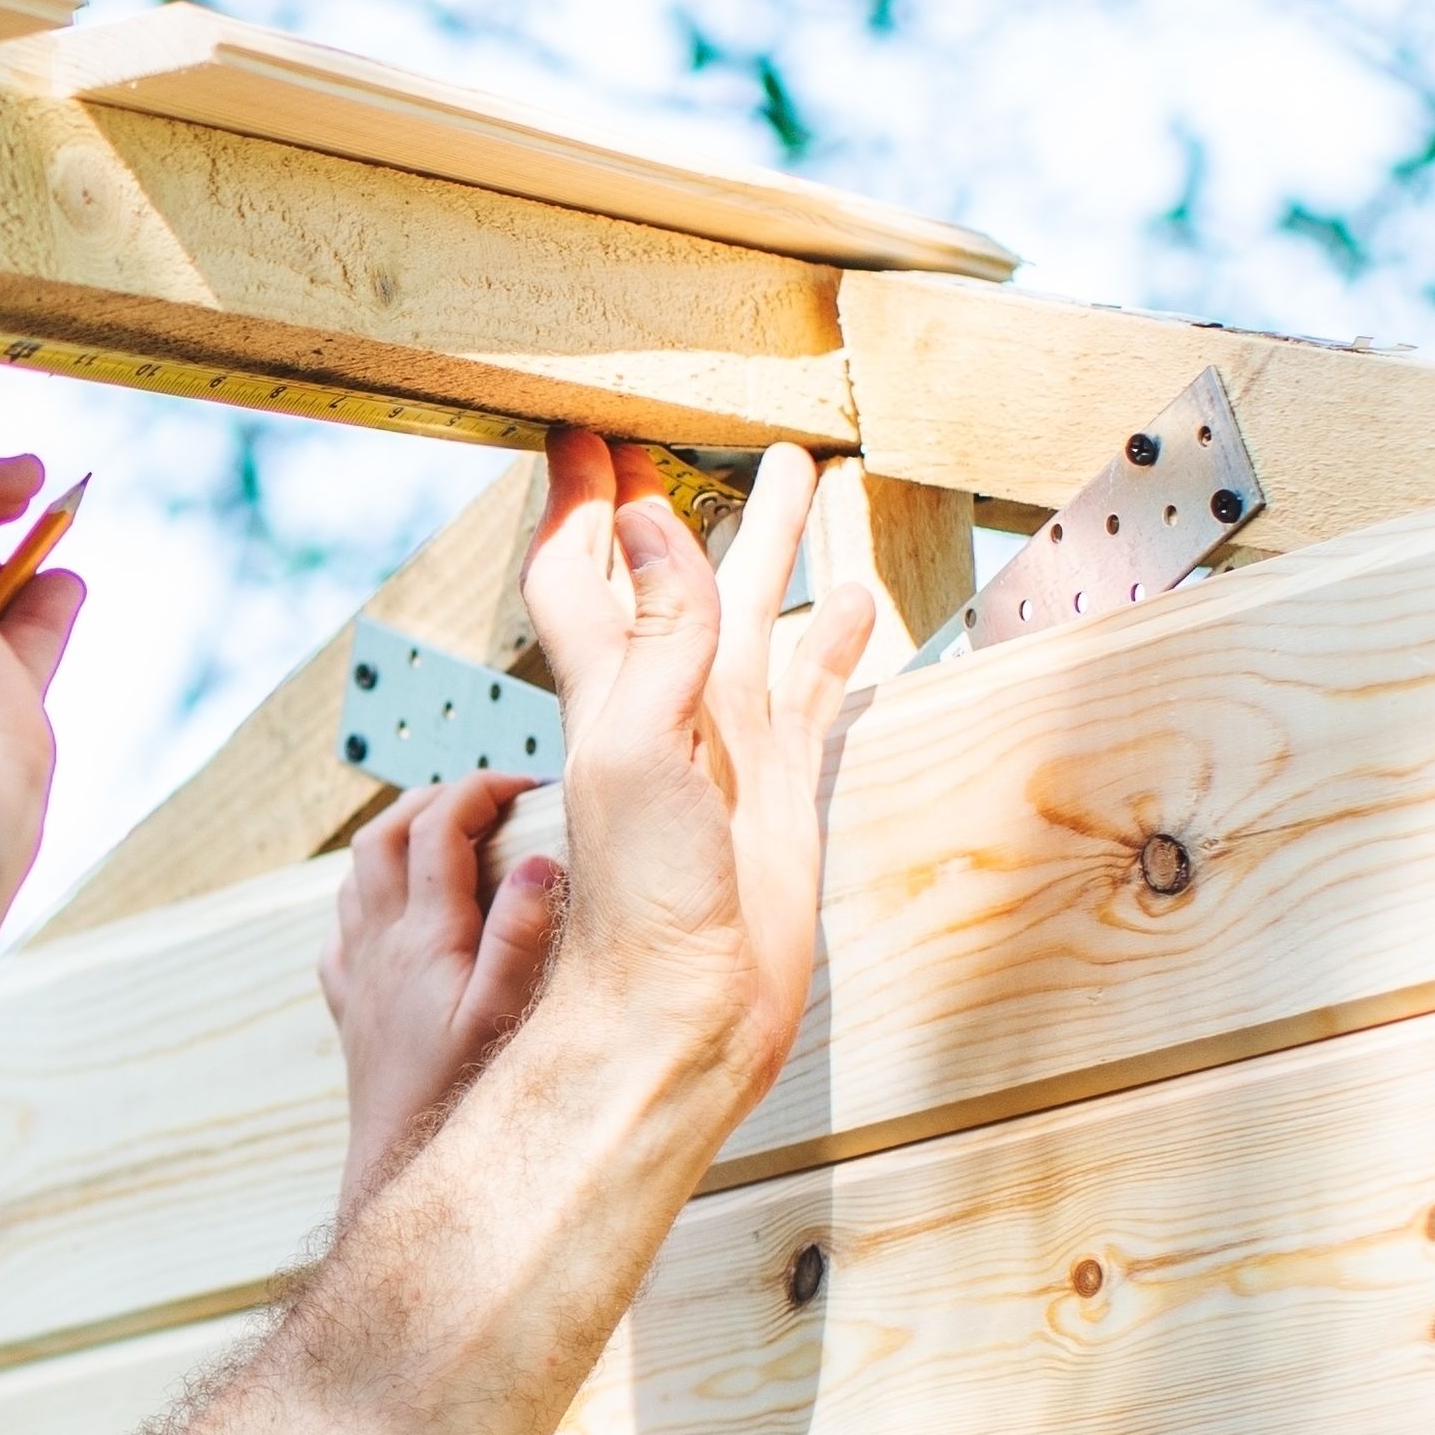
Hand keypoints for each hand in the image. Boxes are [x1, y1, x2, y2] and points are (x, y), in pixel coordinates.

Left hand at [320, 767, 558, 1210]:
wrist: (399, 1161)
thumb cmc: (461, 1095)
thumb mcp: (503, 1014)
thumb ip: (520, 935)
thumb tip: (536, 861)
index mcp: (424, 936)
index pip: (438, 829)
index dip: (478, 792)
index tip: (520, 785)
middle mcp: (378, 943)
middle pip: (382, 834)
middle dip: (430, 800)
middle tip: (482, 800)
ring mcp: (357, 972)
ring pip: (356, 874)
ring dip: (395, 839)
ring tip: (445, 839)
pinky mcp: (349, 1004)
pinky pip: (342, 928)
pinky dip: (368, 896)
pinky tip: (395, 912)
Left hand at [507, 433, 882, 1109]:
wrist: (688, 1007)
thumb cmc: (642, 897)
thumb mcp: (636, 748)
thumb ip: (653, 636)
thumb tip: (642, 516)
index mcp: (610, 684)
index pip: (578, 564)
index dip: (577, 496)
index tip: (586, 427)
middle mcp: (664, 700)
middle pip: (668, 569)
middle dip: (673, 497)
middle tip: (685, 427)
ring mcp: (726, 738)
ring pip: (750, 614)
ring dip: (770, 546)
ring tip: (801, 473)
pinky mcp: (780, 781)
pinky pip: (811, 688)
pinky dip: (834, 640)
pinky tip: (858, 602)